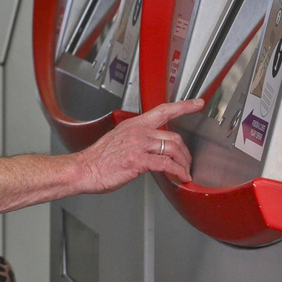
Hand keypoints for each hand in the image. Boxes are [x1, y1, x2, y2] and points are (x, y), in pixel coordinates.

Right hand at [74, 100, 204, 192]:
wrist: (84, 169)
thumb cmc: (99, 159)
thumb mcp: (118, 140)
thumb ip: (137, 140)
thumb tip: (152, 149)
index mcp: (134, 124)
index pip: (163, 110)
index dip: (184, 106)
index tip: (197, 103)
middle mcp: (138, 131)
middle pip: (174, 136)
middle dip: (185, 152)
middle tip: (187, 163)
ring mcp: (139, 145)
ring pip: (173, 149)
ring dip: (183, 164)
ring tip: (184, 172)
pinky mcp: (139, 160)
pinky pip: (167, 164)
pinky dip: (177, 172)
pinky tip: (179, 178)